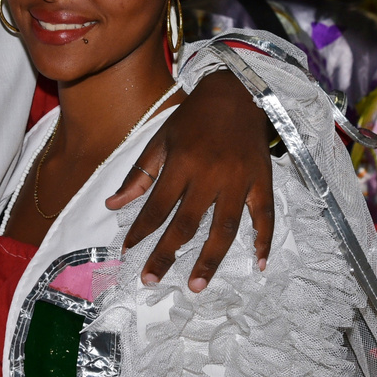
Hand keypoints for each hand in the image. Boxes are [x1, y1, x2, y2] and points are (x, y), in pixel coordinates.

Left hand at [108, 70, 274, 290]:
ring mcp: (239, 179)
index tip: (127, 252)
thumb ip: (139, 174)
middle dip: (166, 254)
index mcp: (181, 163)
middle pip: (186, 223)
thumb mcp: (161, 139)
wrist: (238, 91)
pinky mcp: (262, 180)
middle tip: (151, 280)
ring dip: (210, 259)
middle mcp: (209, 174)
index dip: (141, 231)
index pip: (157, 206)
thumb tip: (112, 204)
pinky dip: (264, 240)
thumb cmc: (194, 117)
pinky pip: (264, 215)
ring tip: (196, 285)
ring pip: (224, 227)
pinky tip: (258, 264)